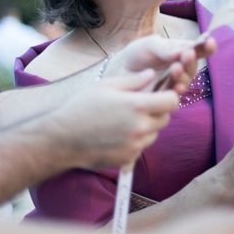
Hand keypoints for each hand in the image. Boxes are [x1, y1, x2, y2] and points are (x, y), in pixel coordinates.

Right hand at [48, 69, 178, 167]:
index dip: (168, 96)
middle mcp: (140, 127)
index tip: (159, 95)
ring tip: (124, 121)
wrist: (62, 139)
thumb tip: (152, 74)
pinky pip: (141, 147)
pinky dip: (135, 141)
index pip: (171, 101)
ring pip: (154, 134)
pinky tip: (116, 134)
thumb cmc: (81, 107)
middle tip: (139, 107)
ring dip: (147, 127)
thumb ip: (133, 80)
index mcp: (137, 106)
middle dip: (157, 111)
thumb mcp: (106, 86)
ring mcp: (135, 145)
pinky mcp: (128, 159)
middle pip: (165, 118)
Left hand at [105, 35, 216, 93]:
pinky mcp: (166, 97)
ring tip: (176, 68)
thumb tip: (182, 52)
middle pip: (194, 67)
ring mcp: (175, 83)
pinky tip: (176, 87)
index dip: (208, 47)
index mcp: (182, 52)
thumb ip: (165, 49)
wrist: (119, 70)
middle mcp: (182, 68)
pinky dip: (177, 90)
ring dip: (184, 75)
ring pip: (187, 81)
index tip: (210, 43)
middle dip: (191, 61)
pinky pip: (176, 96)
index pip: (200, 50)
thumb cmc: (137, 53)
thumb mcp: (150, 45)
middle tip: (187, 54)